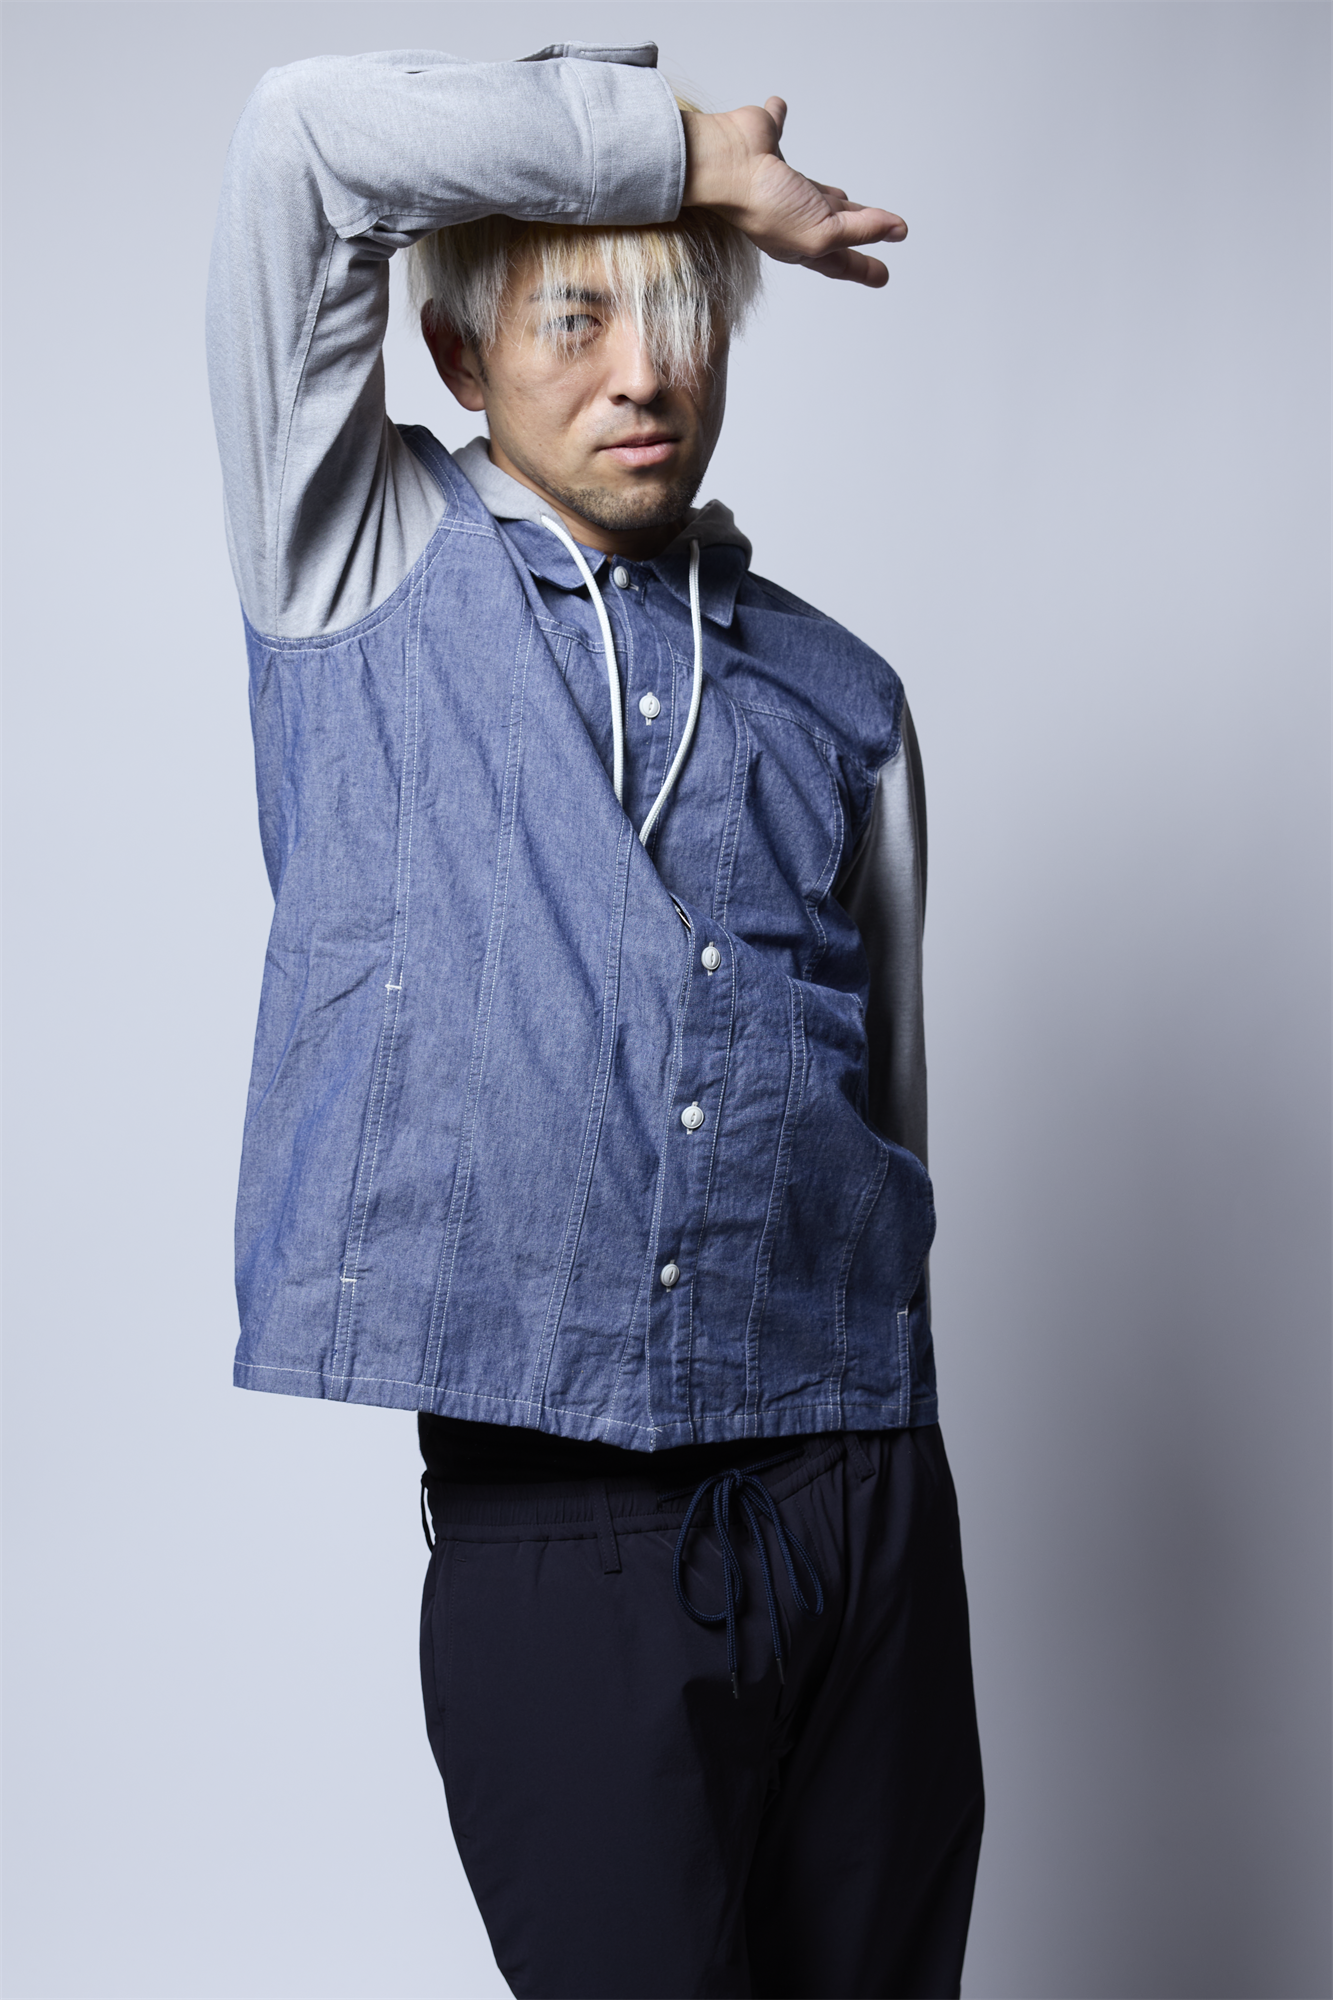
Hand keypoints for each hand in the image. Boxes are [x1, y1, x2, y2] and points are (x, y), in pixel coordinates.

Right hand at [681, 98, 905, 287]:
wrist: (730, 165)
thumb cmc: (765, 206)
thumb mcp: (822, 233)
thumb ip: (861, 229)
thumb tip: (897, 230)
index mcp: (803, 243)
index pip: (840, 259)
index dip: (863, 267)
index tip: (883, 276)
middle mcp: (793, 216)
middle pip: (836, 227)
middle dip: (858, 233)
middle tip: (881, 235)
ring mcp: (782, 183)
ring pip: (817, 191)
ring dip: (834, 196)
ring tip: (850, 199)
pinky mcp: (769, 146)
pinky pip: (777, 129)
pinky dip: (778, 118)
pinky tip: (781, 108)